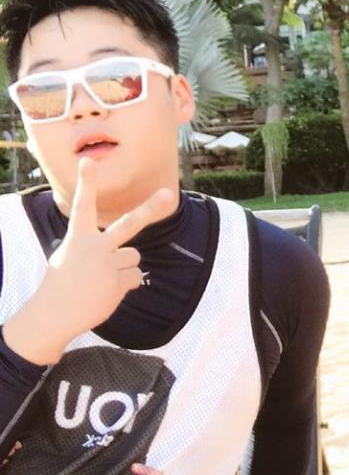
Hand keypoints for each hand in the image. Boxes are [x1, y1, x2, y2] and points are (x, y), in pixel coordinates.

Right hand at [2, 157, 174, 364]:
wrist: (55, 313)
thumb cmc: (63, 281)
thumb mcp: (71, 255)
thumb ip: (96, 248)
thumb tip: (129, 260)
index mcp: (78, 237)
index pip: (83, 205)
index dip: (86, 183)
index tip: (89, 162)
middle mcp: (95, 246)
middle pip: (129, 224)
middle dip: (150, 208)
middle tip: (167, 193)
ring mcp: (109, 264)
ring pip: (134, 257)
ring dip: (124, 268)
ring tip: (103, 278)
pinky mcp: (119, 281)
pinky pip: (136, 277)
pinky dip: (126, 284)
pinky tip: (108, 290)